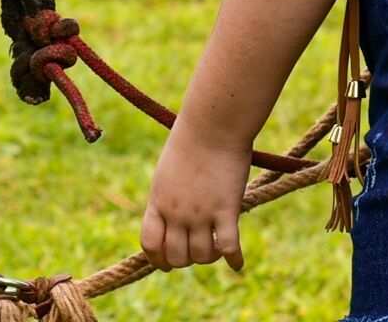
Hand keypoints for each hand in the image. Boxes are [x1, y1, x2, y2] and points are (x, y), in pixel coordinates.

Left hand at [141, 127, 250, 272]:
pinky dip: (234, 260)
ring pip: (201, 256)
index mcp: (158, 201)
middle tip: (199, 249)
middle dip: (187, 260)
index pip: (150, 244)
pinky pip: (228, 247)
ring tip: (217, 248)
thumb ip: (167, 197)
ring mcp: (200, 213)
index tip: (169, 263)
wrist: (212, 125)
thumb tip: (169, 215)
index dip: (158, 259)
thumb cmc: (192, 140)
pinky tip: (237, 264)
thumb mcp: (168, 172)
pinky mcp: (225, 209)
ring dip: (210, 257)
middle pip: (177, 257)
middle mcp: (176, 212)